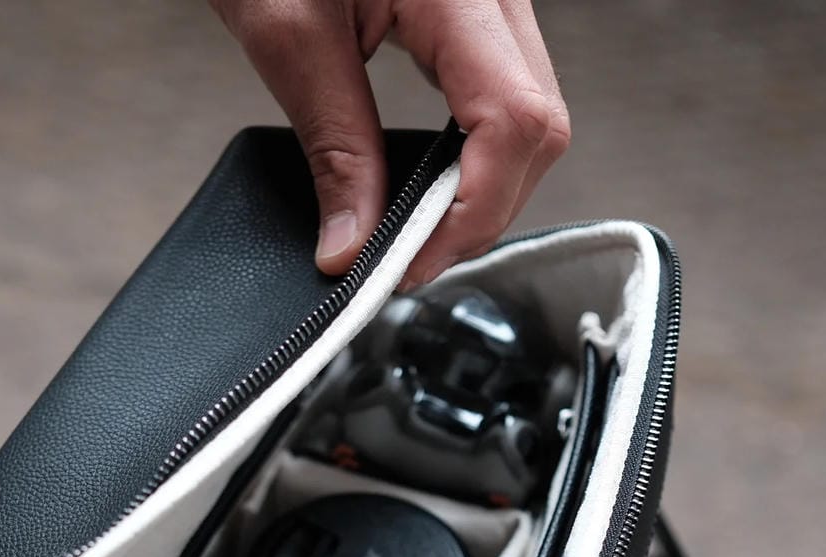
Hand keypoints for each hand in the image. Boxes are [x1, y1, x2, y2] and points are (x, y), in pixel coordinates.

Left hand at [211, 0, 569, 283]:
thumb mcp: (288, 34)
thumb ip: (333, 147)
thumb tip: (355, 245)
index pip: (513, 122)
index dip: (472, 213)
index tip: (414, 261)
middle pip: (537, 130)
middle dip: (481, 212)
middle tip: (410, 258)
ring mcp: (495, 1)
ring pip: (531, 122)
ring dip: (482, 190)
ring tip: (416, 230)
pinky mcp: (478, 17)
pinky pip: (504, 100)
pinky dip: (474, 157)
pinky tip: (430, 185)